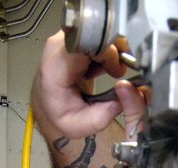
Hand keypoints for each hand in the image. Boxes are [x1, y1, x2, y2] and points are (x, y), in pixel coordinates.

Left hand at [31, 31, 146, 140]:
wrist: (50, 107)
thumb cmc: (61, 114)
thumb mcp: (84, 125)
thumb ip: (107, 112)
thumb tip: (128, 92)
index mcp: (55, 67)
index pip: (88, 43)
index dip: (108, 53)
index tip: (115, 70)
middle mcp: (56, 48)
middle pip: (95, 34)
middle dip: (113, 51)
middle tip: (117, 71)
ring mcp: (63, 40)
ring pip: (98, 31)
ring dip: (111, 50)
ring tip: (109, 69)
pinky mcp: (70, 38)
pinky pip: (96, 34)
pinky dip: (105, 49)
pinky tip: (102, 65)